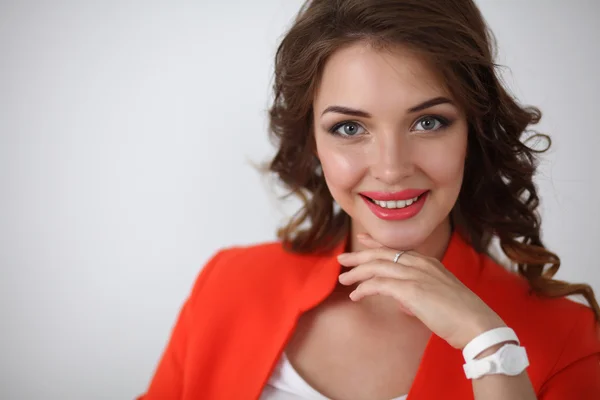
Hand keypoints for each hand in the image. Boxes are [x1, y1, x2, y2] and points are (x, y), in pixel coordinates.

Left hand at [337, 233, 505, 349]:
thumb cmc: (461, 316)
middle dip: (359, 256)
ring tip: (343, 280)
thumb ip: (419, 297)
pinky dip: (364, 289)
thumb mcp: (437, 299)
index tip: (361, 241)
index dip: (376, 245)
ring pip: (377, 267)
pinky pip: (379, 284)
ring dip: (357, 273)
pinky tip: (356, 296)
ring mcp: (416, 275)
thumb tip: (404, 303)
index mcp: (429, 263)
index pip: (396, 249)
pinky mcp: (411, 290)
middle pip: (382, 254)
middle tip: (342, 259)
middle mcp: (421, 264)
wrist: (477, 325)